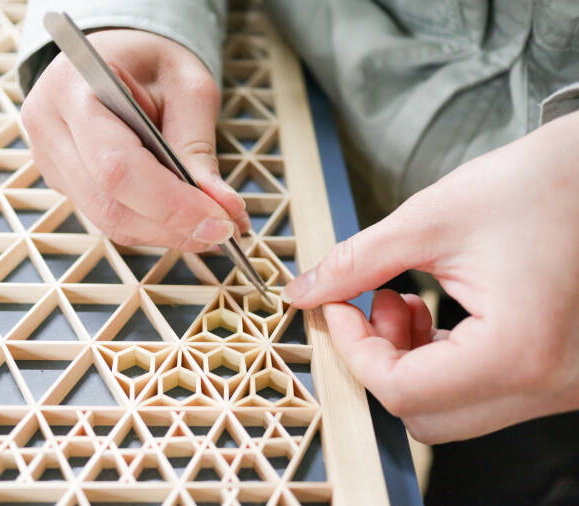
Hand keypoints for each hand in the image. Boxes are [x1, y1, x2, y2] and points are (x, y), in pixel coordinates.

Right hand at [21, 30, 248, 250]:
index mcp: (72, 88)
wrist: (119, 54)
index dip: (171, 204)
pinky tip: (185, 220)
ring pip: (108, 220)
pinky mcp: (64, 182)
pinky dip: (153, 226)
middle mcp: (49, 127)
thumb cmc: (152, 62)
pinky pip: (108, 218)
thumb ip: (199, 146)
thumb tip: (223, 208)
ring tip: (213, 228)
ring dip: (166, 233)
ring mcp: (49, 159)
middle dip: (174, 226)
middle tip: (227, 231)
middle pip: (109, 204)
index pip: (117, 166)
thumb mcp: (188, 87)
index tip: (221, 222)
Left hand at [283, 111, 578, 443]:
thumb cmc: (536, 184)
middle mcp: (547, 386)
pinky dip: (440, 362)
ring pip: (449, 409)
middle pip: (425, 414)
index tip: (335, 308)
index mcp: (518, 353)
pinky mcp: (556, 376)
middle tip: (370, 304)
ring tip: (402, 301)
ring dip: (408, 362)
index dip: (353, 350)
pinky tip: (430, 311)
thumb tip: (304, 293)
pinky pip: (479, 393)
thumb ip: (356, 263)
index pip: (402, 391)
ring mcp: (558, 388)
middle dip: (379, 360)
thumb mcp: (430, 220)